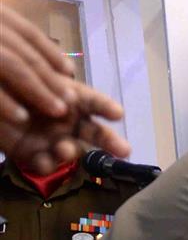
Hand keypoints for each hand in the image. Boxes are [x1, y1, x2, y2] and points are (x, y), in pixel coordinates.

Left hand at [0, 5, 130, 173]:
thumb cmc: (8, 81)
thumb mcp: (29, 75)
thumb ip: (48, 85)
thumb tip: (70, 95)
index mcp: (67, 97)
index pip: (94, 102)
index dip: (106, 107)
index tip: (118, 114)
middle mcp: (64, 120)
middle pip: (93, 132)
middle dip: (109, 141)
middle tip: (124, 151)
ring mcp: (49, 139)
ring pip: (71, 150)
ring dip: (72, 152)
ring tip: (64, 150)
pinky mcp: (30, 155)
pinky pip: (44, 164)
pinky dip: (47, 165)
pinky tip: (45, 162)